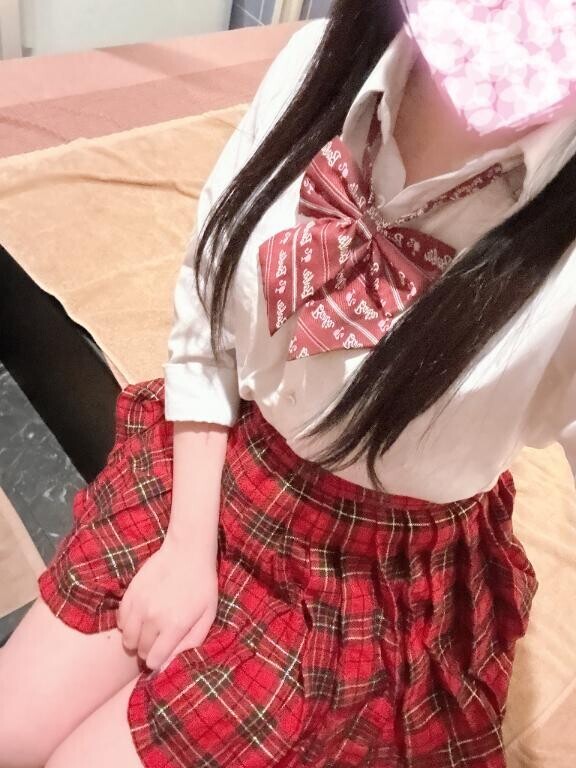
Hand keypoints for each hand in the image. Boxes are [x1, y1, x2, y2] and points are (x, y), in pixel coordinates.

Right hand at [116, 533, 218, 670]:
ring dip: (136, 639)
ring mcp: (139, 605)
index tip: (162, 654)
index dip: (158, 661)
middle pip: (140, 650)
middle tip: (158, 639)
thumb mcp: (208, 615)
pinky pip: (120, 620)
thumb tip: (168, 664)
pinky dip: (128, 623)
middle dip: (148, 650)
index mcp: (175, 626)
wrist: (188, 551)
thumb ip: (190, 643)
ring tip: (148, 629)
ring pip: (127, 638)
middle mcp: (154, 618)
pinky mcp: (130, 593)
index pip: (153, 660)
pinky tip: (140, 616)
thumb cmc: (202, 584)